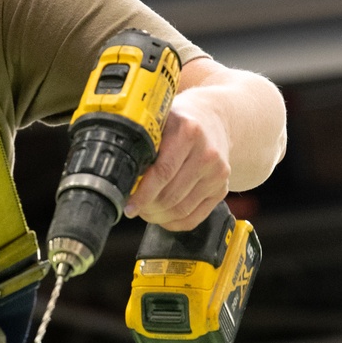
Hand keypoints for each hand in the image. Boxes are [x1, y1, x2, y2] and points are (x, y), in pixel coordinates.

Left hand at [123, 91, 230, 230]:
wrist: (214, 119)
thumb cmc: (180, 122)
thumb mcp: (160, 121)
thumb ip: (143, 143)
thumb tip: (119, 174)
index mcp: (189, 132)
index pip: (163, 172)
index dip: (143, 194)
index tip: (129, 206)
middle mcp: (207, 154)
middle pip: (171, 195)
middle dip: (147, 207)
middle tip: (134, 208)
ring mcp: (217, 174)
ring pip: (181, 210)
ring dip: (158, 216)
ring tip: (145, 211)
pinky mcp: (222, 189)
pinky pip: (194, 218)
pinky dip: (174, 223)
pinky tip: (162, 217)